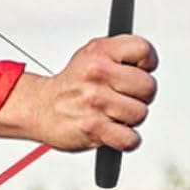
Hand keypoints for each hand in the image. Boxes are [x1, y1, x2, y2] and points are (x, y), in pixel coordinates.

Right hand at [0, 34, 157, 152]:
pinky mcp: (93, 128)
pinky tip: (113, 131)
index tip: (139, 70)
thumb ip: (122, 53)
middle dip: (140, 95)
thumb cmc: (74, 85)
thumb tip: (149, 61)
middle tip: (122, 96)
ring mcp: (95, 101)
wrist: (41, 108)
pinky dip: (125, 139)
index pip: (143, 50)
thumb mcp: (92, 55)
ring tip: (112, 113)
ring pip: (140, 113)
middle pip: (148, 86)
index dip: (147, 63)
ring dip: (130, 118)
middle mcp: (96, 73)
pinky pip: (130, 139)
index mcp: (99, 52)